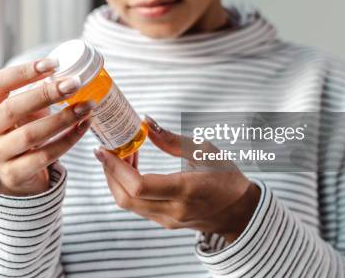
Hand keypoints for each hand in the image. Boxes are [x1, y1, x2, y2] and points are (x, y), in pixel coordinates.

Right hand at [0, 58, 93, 195]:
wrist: (18, 174)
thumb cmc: (23, 132)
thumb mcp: (25, 111)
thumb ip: (38, 94)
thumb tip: (68, 75)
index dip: (24, 72)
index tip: (53, 64)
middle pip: (13, 108)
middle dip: (46, 94)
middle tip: (74, 84)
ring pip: (30, 134)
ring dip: (63, 118)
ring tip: (86, 106)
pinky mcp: (13, 174)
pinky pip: (45, 155)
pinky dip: (68, 139)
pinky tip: (84, 126)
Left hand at [93, 116, 259, 242]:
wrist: (241, 212)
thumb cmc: (227, 177)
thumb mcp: (205, 151)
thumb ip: (171, 139)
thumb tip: (145, 122)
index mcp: (186, 190)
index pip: (139, 185)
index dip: (115, 168)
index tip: (103, 150)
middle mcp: (174, 210)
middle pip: (125, 197)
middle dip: (110, 172)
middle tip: (108, 150)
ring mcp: (168, 220)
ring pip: (128, 203)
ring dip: (117, 179)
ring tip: (123, 155)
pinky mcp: (165, 222)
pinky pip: (137, 206)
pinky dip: (127, 187)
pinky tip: (133, 169)